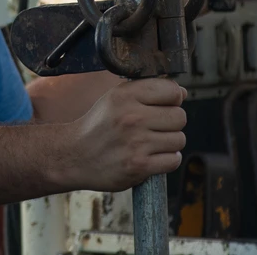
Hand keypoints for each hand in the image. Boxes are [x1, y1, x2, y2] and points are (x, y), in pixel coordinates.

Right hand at [61, 78, 186, 192]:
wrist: (74, 156)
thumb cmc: (99, 126)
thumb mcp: (114, 98)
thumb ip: (146, 91)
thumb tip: (181, 93)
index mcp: (124, 95)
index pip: (172, 90)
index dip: (172, 99)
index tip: (162, 106)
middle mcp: (131, 117)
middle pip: (179, 117)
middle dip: (171, 123)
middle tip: (154, 128)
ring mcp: (136, 143)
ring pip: (179, 139)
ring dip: (169, 143)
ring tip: (150, 144)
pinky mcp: (139, 166)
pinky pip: (173, 160)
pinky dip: (166, 160)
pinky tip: (151, 157)